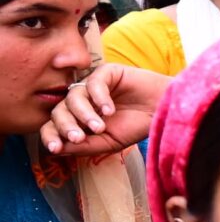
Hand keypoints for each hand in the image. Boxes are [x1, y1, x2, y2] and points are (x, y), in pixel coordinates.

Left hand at [38, 61, 165, 157]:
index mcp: (80, 119)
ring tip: (100, 127)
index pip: (54, 125)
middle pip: (59, 111)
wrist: (167, 112)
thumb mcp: (109, 143)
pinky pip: (93, 84)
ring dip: (83, 115)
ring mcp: (93, 86)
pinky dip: (99, 99)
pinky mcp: (107, 72)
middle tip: (79, 138)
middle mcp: (83, 101)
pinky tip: (111, 111)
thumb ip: (84, 146)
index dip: (50, 135)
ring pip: (73, 97)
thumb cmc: (139, 127)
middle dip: (66, 126)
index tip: (56, 147)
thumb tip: (56, 149)